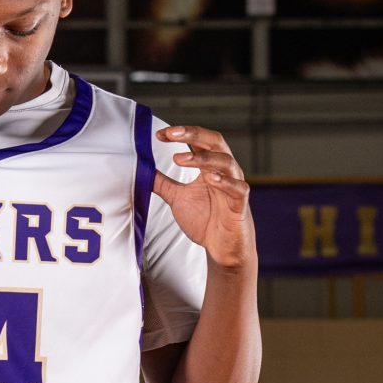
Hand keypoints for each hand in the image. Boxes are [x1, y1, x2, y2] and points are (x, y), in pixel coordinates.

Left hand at [156, 126, 255, 270]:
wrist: (222, 249)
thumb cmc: (205, 220)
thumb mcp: (177, 198)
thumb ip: (162, 183)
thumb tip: (143, 169)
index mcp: (209, 166)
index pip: (198, 140)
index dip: (180, 133)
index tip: (159, 134)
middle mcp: (224, 170)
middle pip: (214, 142)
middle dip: (193, 134)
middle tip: (172, 134)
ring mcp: (234, 185)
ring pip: (226, 162)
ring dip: (203, 158)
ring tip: (180, 158)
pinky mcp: (240, 204)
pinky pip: (238, 188)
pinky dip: (225, 182)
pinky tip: (210, 179)